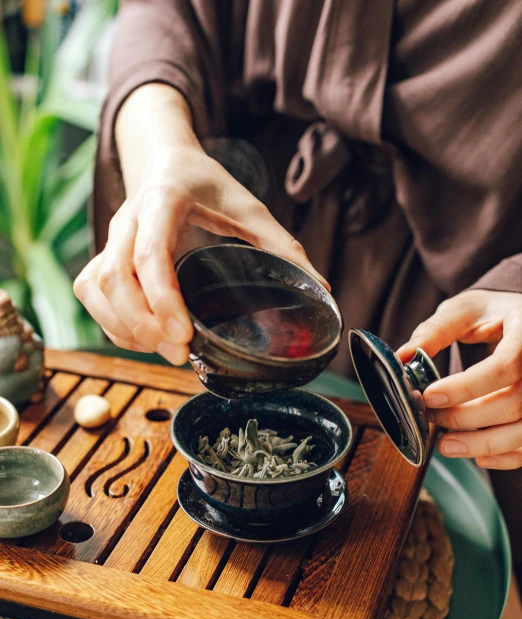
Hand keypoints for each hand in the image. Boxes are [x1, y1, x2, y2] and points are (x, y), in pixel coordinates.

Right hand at [74, 85, 324, 365]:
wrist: (165, 160)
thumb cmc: (208, 185)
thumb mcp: (250, 208)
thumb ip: (283, 247)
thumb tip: (322, 289)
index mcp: (164, 200)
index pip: (150, 252)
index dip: (162, 298)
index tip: (184, 334)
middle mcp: (128, 219)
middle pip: (114, 277)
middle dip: (142, 324)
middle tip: (179, 353)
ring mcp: (110, 237)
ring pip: (96, 288)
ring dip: (125, 327)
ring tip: (164, 350)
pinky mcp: (103, 254)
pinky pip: (92, 293)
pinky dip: (112, 323)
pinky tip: (143, 339)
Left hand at [398, 290, 521, 469]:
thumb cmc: (494, 313)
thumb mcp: (465, 310)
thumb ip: (435, 331)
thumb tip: (403, 357)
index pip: (504, 366)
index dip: (465, 387)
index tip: (429, 396)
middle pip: (514, 403)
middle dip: (466, 417)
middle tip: (432, 417)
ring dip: (483, 444)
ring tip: (446, 446)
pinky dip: (504, 456)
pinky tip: (477, 455)